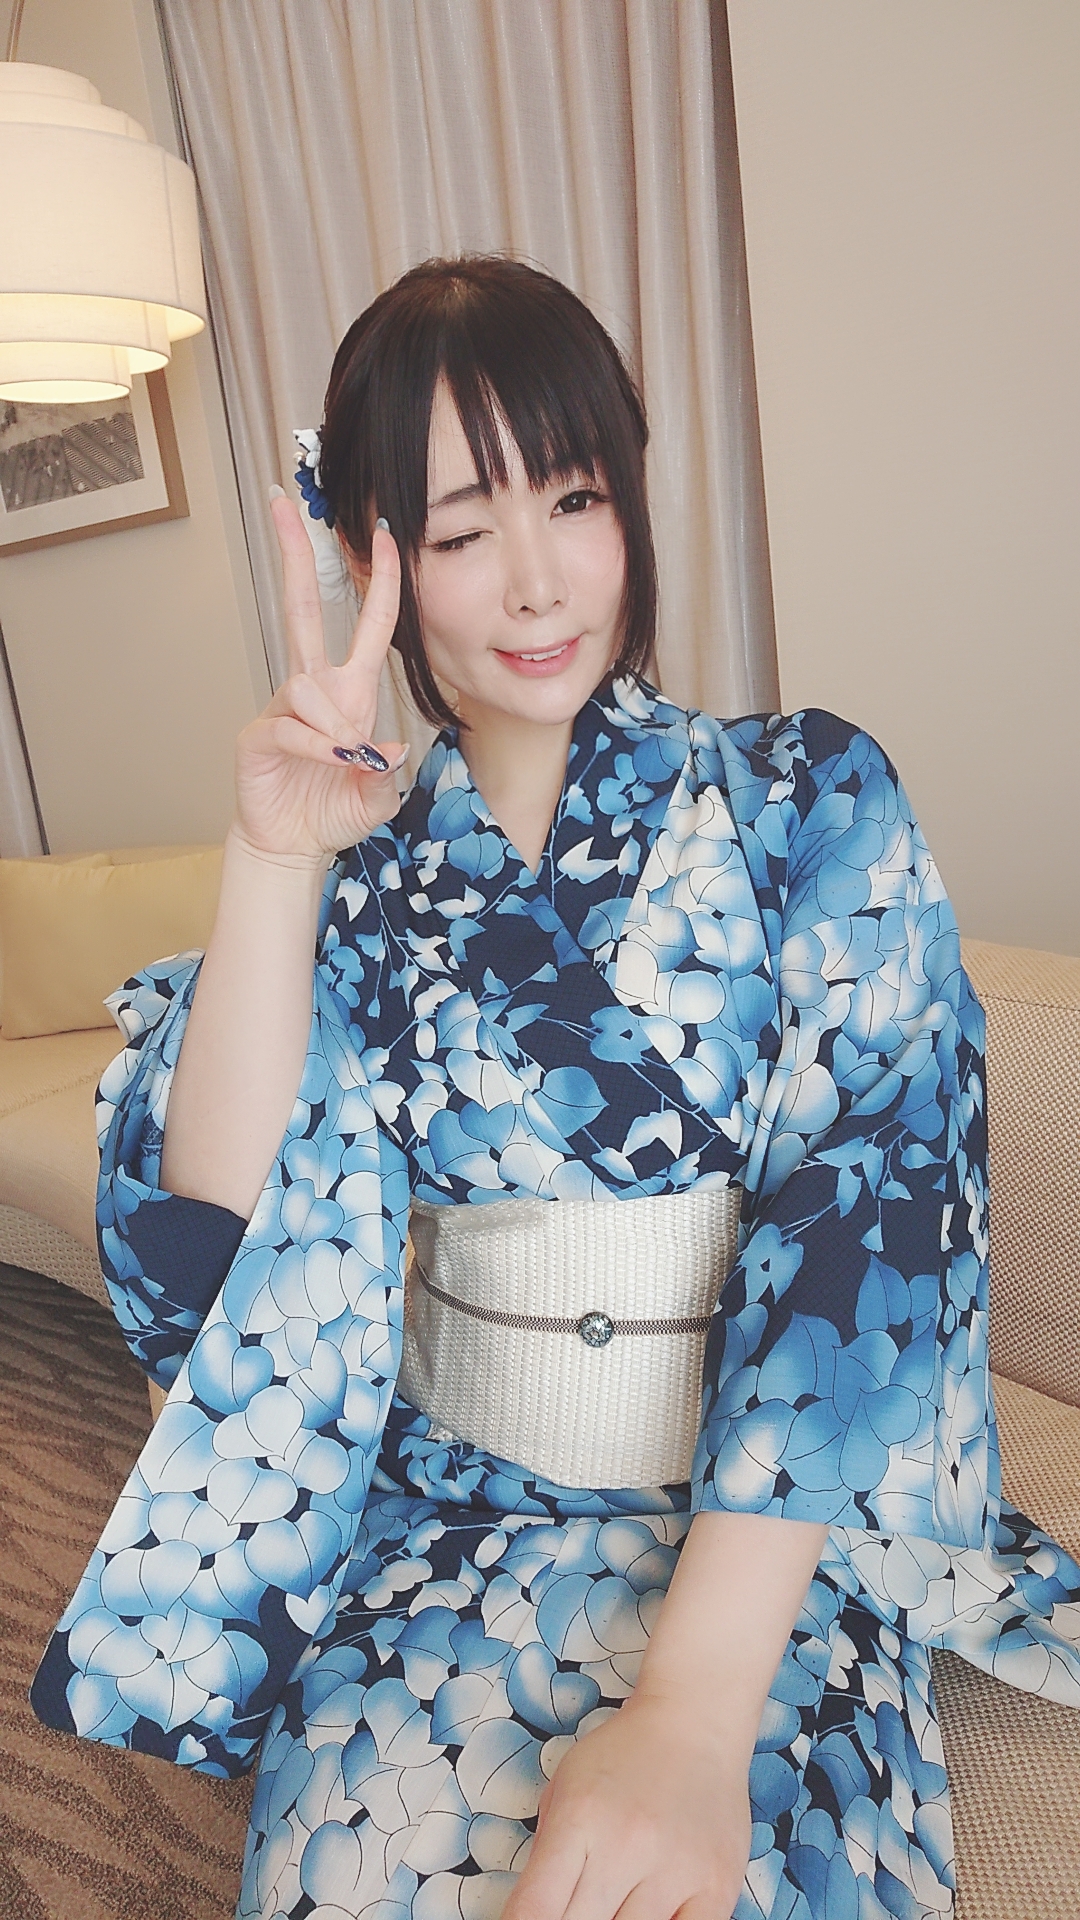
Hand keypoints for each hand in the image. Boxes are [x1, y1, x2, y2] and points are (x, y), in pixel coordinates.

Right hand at [233, 493, 406, 860]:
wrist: (294, 845)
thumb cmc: (334, 811)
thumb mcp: (377, 797)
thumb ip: (387, 775)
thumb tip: (387, 750)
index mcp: (351, 692)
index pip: (368, 623)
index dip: (379, 580)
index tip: (385, 534)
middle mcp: (316, 688)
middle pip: (303, 606)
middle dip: (294, 552)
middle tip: (282, 500)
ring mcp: (284, 707)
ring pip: (307, 684)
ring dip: (333, 722)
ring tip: (344, 758)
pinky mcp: (258, 734)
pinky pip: (291, 723)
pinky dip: (315, 744)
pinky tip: (325, 761)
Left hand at [504, 1694, 750, 1919]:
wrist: (696, 1721)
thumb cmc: (623, 1753)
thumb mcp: (565, 1787)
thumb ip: (546, 1854)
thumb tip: (532, 1913)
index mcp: (580, 1819)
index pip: (536, 1909)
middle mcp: (627, 1846)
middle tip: (574, 1905)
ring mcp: (677, 1870)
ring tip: (611, 1905)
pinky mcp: (718, 1887)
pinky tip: (650, 1914)